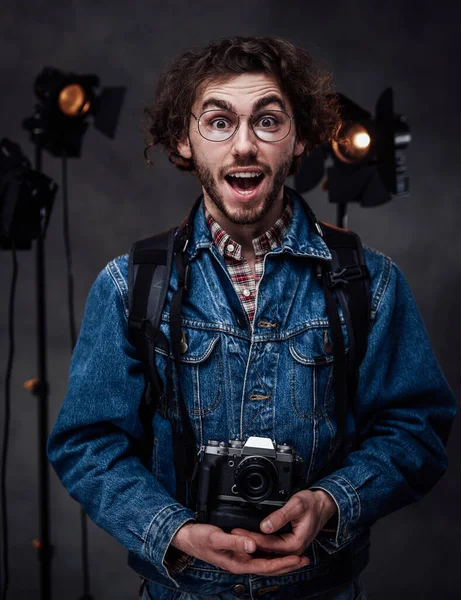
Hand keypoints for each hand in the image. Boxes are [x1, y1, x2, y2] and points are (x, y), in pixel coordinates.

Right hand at [170, 522, 309, 575]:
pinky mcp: (238, 552)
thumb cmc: (200, 538)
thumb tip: (253, 546)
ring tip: (296, 556)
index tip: (297, 558)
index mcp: (238, 562)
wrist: (188, 537)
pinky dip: (270, 554)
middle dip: (287, 564)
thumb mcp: (216, 538)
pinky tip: (275, 550)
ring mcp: (239, 558)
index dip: (283, 563)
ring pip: (265, 562)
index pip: (266, 566)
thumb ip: (235, 542)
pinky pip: (258, 556)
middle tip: (305, 559)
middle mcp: (241, 563)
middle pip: (269, 567)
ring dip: (281, 560)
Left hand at [231, 489, 336, 556]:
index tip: (238, 531)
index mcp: (295, 544)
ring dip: (252, 545)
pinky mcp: (287, 544)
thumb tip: (264, 526)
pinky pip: (271, 548)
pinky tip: (248, 540)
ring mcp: (290, 548)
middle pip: (265, 550)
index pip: (268, 544)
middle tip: (231, 534)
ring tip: (236, 537)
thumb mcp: (296, 505)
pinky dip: (259, 544)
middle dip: (247, 542)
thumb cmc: (312, 504)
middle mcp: (292, 550)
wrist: (322, 504)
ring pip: (267, 552)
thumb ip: (280, 517)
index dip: (251, 538)